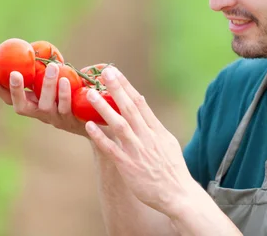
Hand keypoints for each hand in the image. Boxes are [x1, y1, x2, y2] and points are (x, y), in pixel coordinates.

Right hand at [0, 62, 111, 138]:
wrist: (98, 119)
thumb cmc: (75, 94)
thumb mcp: (59, 82)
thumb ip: (48, 71)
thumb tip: (40, 48)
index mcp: (34, 104)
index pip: (11, 99)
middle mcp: (41, 114)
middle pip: (22, 107)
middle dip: (17, 90)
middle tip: (16, 73)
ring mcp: (56, 119)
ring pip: (47, 105)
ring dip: (47, 86)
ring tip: (52, 68)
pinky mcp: (72, 120)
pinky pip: (67, 107)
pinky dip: (66, 94)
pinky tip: (68, 80)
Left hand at [84, 66, 196, 216]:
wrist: (177, 194)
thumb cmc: (172, 169)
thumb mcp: (168, 142)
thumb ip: (153, 124)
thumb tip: (142, 102)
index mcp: (157, 130)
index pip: (140, 103)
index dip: (126, 86)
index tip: (115, 72)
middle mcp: (147, 137)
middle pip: (130, 108)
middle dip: (116, 89)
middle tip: (104, 72)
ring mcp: (137, 151)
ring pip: (119, 124)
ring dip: (104, 108)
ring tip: (90, 94)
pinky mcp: (128, 166)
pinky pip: (111, 148)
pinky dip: (100, 136)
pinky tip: (89, 125)